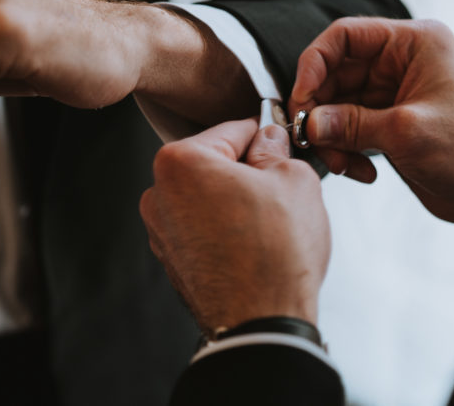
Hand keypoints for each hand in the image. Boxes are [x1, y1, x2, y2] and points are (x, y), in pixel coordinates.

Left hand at [140, 119, 329, 330]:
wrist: (262, 323)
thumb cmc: (274, 255)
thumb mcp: (294, 180)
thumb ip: (277, 150)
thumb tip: (270, 140)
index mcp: (180, 162)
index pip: (231, 129)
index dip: (264, 134)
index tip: (280, 139)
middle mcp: (159, 194)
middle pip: (214, 163)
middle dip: (247, 169)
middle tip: (282, 185)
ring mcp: (161, 231)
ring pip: (209, 196)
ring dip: (237, 199)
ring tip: (271, 220)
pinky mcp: (173, 260)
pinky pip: (203, 227)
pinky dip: (227, 228)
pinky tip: (255, 242)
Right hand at [289, 18, 453, 249]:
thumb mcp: (406, 132)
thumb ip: (351, 124)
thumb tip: (306, 122)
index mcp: (414, 43)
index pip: (346, 36)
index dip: (314, 63)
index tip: (299, 98)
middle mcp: (403, 61)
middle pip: (336, 72)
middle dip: (320, 109)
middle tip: (310, 140)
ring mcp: (395, 92)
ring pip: (338, 104)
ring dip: (332, 136)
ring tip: (343, 165)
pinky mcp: (390, 122)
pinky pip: (349, 127)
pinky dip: (346, 149)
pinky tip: (362, 172)